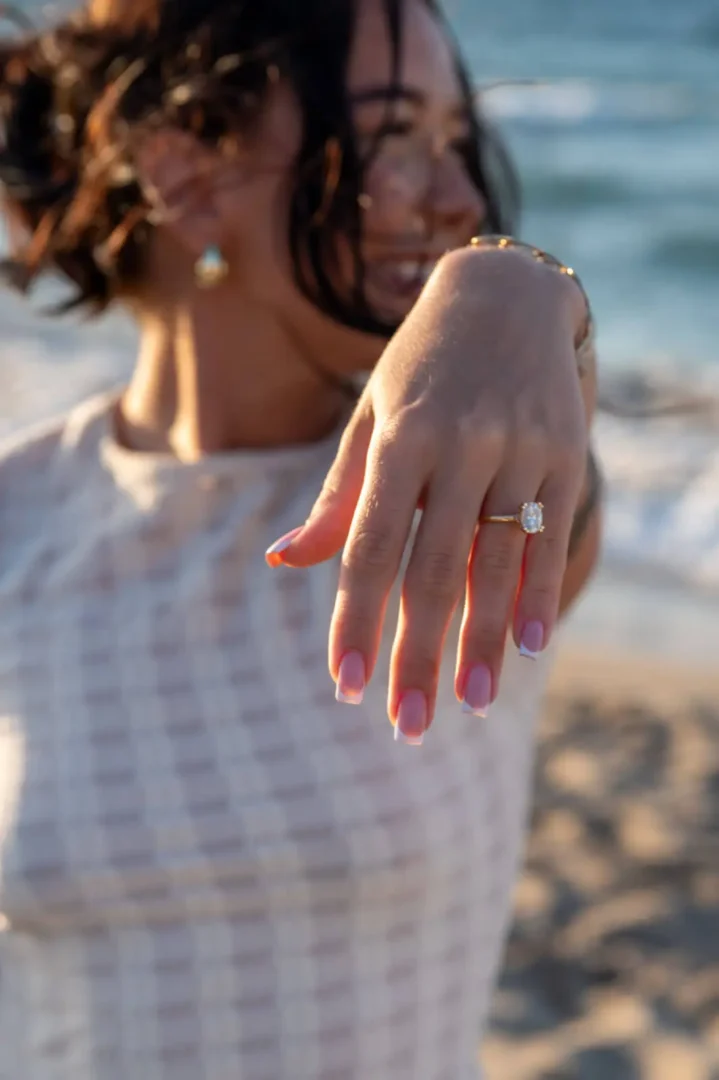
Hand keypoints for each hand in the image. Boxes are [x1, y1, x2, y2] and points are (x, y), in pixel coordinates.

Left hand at [266, 245, 590, 741]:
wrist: (505, 294)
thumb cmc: (419, 367)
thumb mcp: (370, 418)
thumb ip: (338, 497)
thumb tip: (284, 565)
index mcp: (397, 437)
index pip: (368, 548)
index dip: (355, 621)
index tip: (346, 687)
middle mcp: (457, 443)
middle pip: (431, 571)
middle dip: (417, 655)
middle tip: (408, 725)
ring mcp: (518, 447)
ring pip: (496, 563)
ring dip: (483, 643)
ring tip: (473, 706)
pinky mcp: (564, 452)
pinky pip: (550, 536)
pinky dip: (540, 595)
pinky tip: (528, 649)